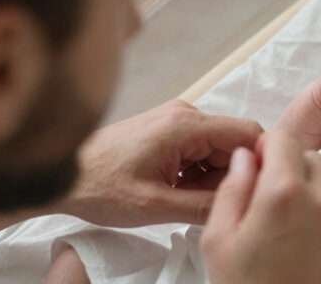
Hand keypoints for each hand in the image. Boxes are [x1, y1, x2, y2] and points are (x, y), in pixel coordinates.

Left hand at [57, 100, 262, 226]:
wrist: (59, 176)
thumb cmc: (98, 187)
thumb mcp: (156, 206)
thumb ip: (206, 205)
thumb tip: (245, 202)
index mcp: (186, 124)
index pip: (248, 133)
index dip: (261, 161)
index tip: (259, 189)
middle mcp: (185, 114)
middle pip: (234, 143)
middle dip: (231, 176)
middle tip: (209, 205)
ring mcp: (176, 120)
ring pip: (218, 150)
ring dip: (211, 177)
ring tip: (184, 201)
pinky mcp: (167, 130)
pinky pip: (200, 150)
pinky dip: (197, 173)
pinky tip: (176, 191)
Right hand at [201, 130, 320, 283]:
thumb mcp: (218, 241)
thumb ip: (232, 188)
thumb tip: (246, 157)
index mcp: (283, 192)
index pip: (282, 138)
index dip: (266, 149)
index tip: (256, 168)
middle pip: (310, 158)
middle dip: (289, 169)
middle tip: (269, 204)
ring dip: (311, 195)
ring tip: (290, 233)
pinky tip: (310, 250)